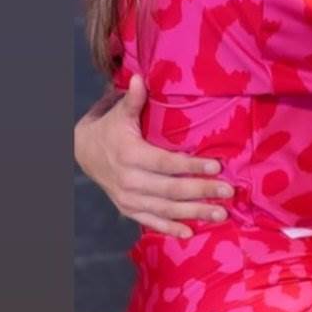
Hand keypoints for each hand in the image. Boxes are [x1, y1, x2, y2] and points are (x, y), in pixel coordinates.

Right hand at [74, 74, 234, 237]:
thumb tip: (140, 78)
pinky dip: (169, 229)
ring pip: (165, 210)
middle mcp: (129, 180)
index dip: (191, 166)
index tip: (217, 167)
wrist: (83, 153)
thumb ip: (134, 100)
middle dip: (202, 192)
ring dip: (193, 213)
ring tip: (220, 214)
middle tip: (228, 192)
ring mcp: (128, 198)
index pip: (166, 163)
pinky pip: (150, 222)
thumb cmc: (109, 130)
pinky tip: (190, 233)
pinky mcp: (128, 209)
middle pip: (170, 190)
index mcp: (130, 155)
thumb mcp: (119, 113)